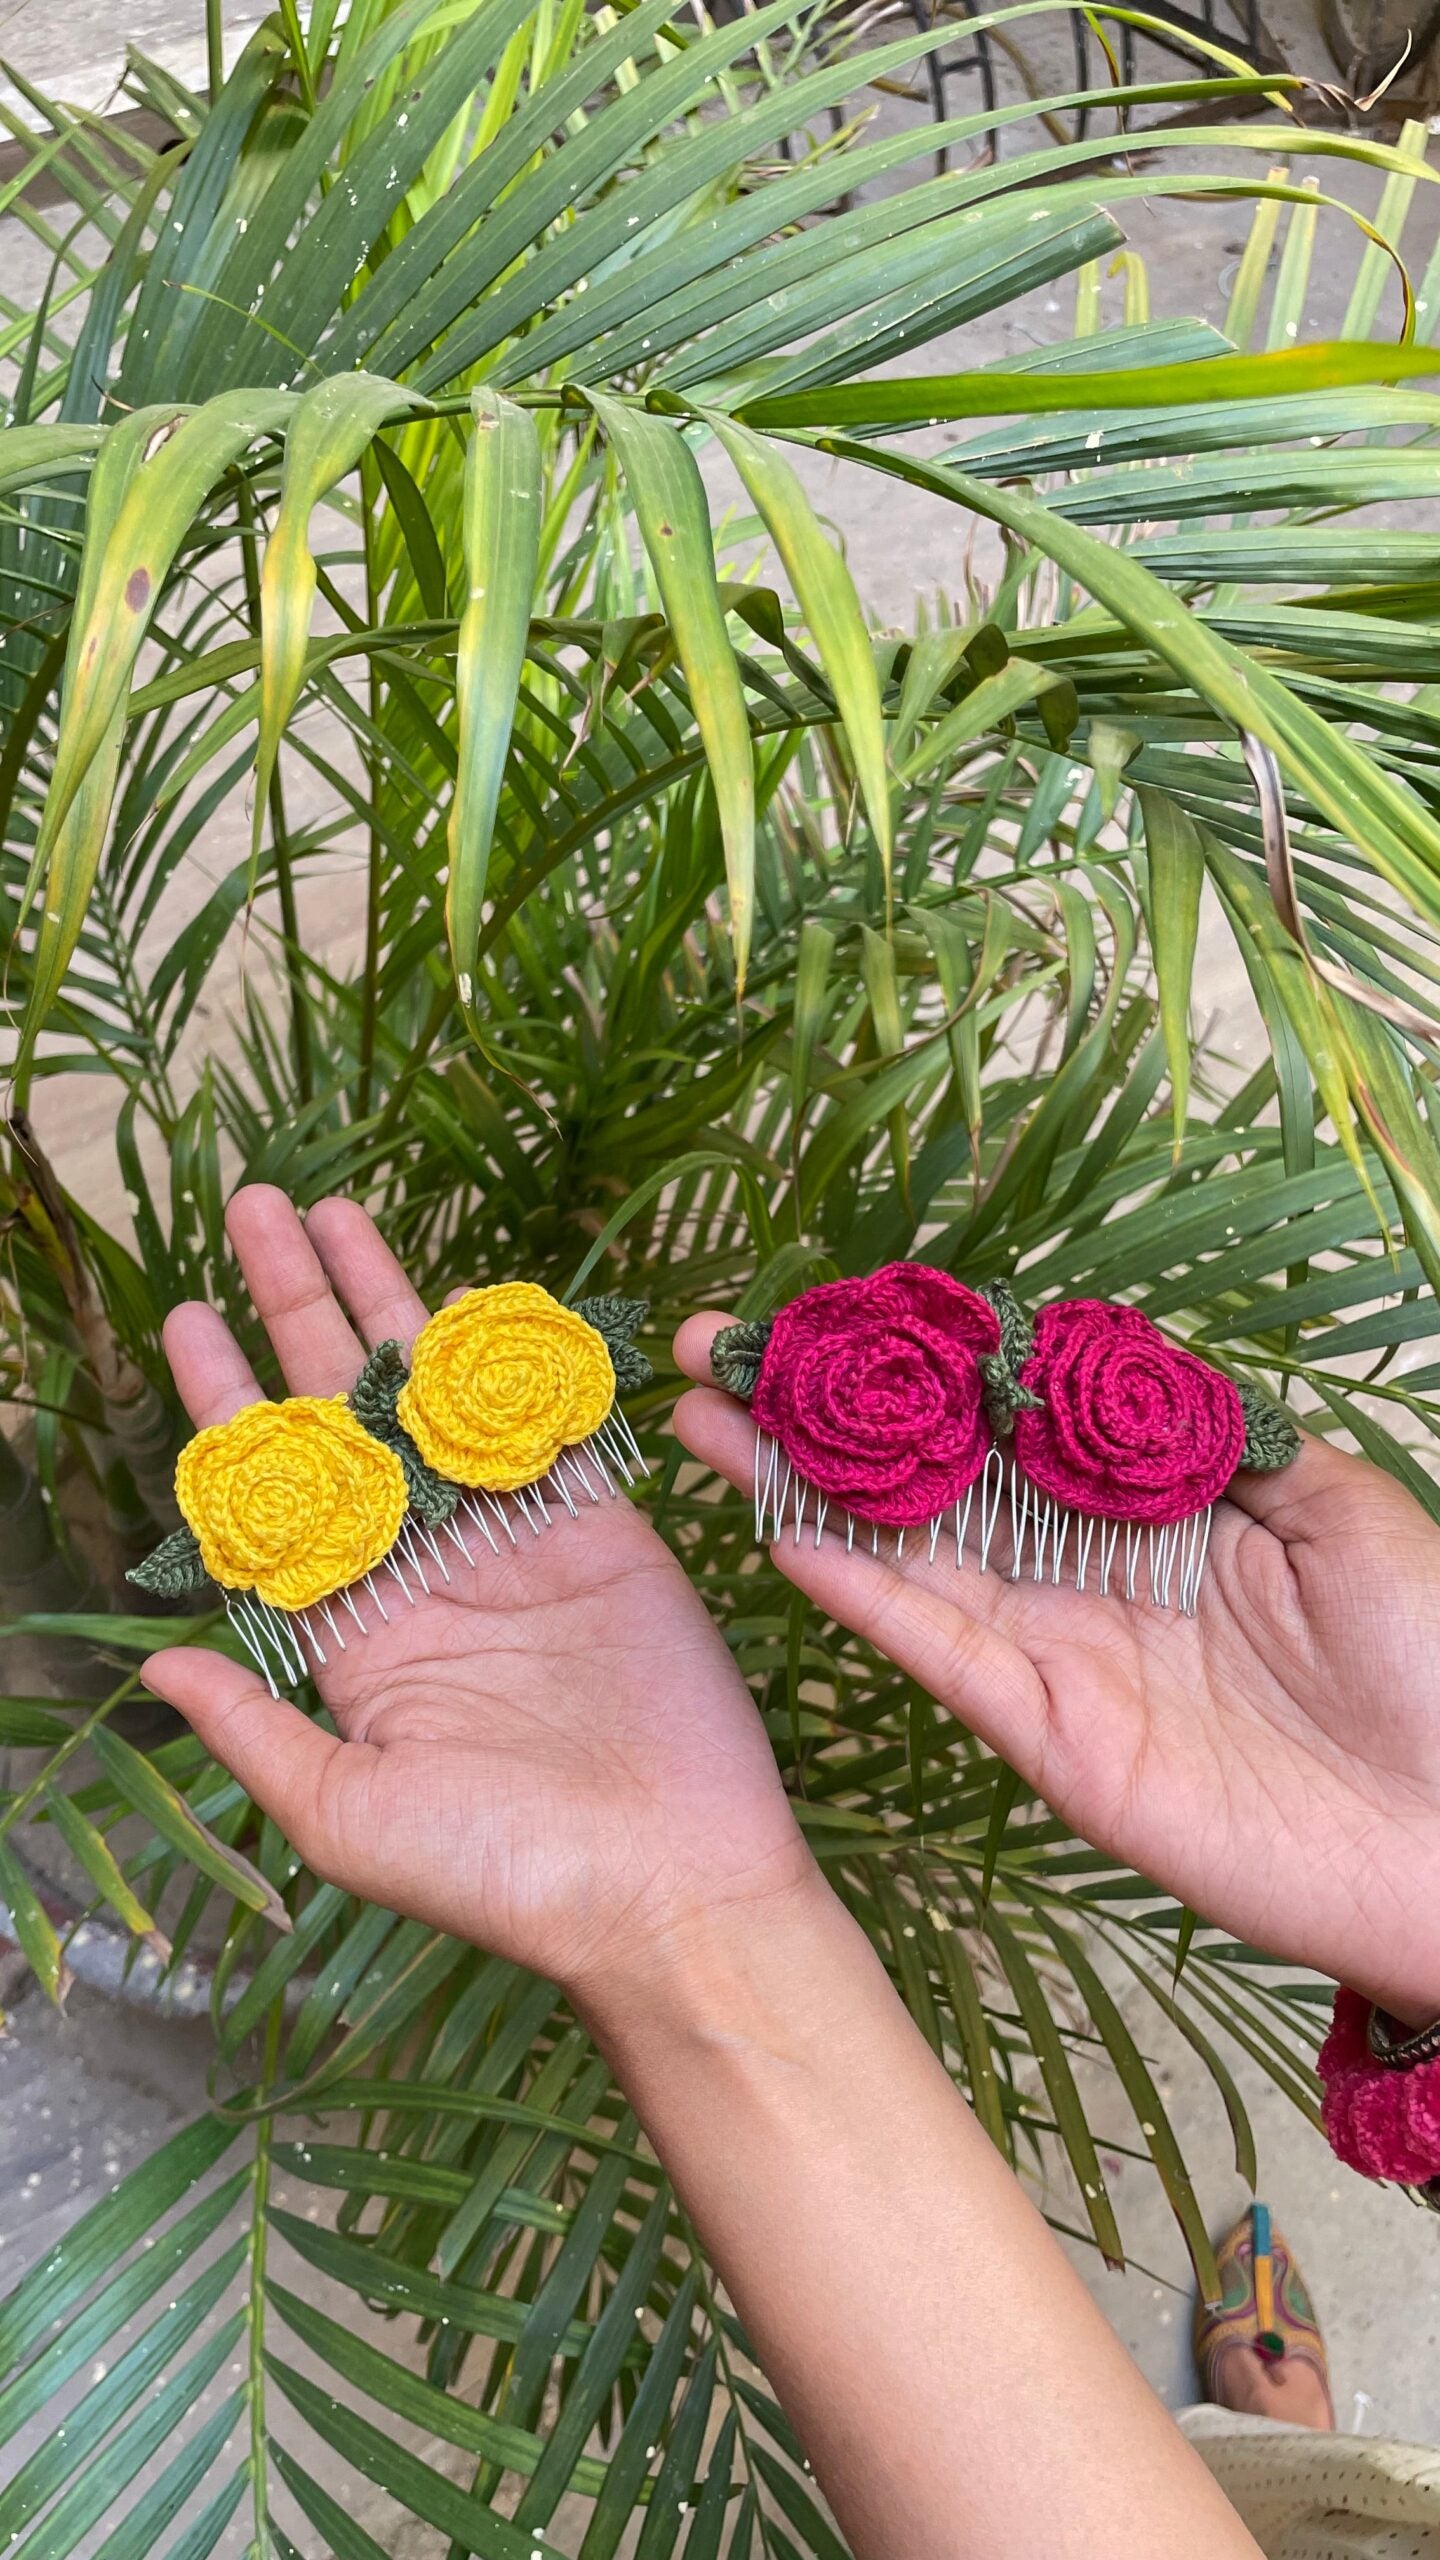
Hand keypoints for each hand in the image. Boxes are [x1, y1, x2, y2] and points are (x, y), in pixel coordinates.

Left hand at [140, 1191, 809, 1993]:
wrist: (669, 1886)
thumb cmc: (502, 1872)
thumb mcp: (346, 1814)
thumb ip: (251, 1729)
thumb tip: (153, 1663)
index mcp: (350, 1639)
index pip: (272, 1494)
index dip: (229, 1404)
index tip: (189, 1318)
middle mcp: (422, 1575)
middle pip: (343, 1416)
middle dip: (294, 1309)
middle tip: (252, 1211)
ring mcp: (511, 1545)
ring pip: (431, 1398)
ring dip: (385, 1302)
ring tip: (335, 1212)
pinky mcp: (600, 1531)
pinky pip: (543, 1425)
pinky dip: (508, 1359)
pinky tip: (464, 1289)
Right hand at [673, 1314, 1439, 2027]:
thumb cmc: (1438, 1664)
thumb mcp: (1338, 1503)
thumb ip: (1211, 1430)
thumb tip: (1101, 1359)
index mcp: (1154, 1509)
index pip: (1005, 1420)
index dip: (915, 1365)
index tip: (824, 1312)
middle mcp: (1087, 1576)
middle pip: (927, 1480)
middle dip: (816, 1415)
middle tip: (710, 1351)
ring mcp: (1060, 1657)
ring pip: (905, 1555)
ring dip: (802, 1488)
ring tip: (703, 1419)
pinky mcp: (1051, 1739)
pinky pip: (939, 1651)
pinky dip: (862, 1596)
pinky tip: (787, 1535)